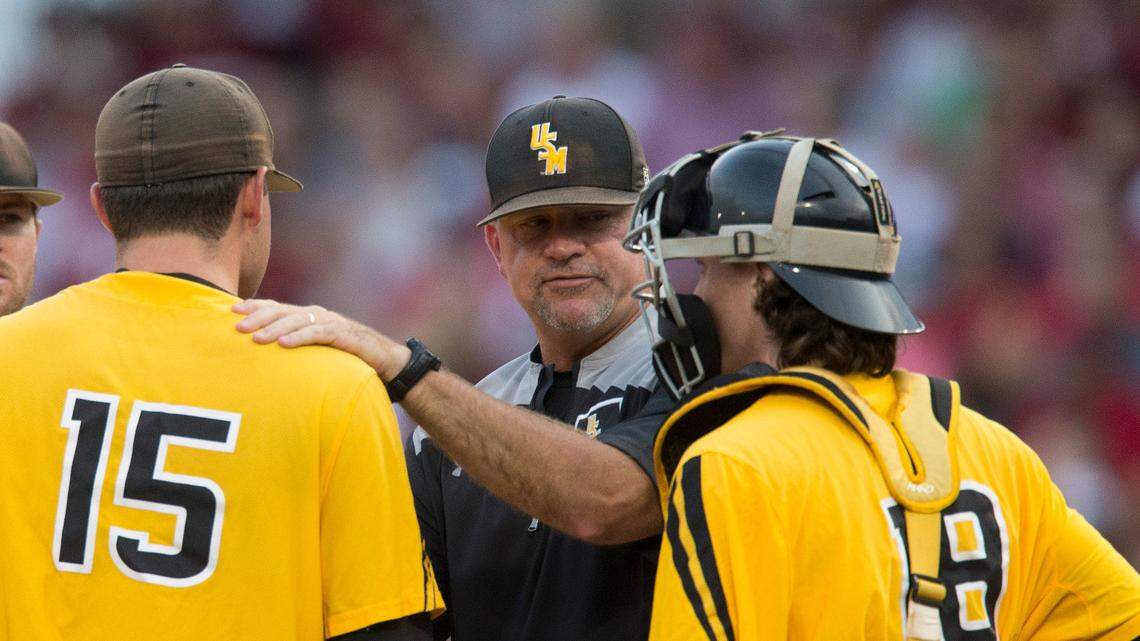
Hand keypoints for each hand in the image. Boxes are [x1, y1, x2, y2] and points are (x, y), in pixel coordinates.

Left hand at [232, 300, 411, 379]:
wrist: (385, 360)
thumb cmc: (347, 356)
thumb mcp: (317, 349)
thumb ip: (297, 344)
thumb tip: (267, 352)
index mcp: (308, 315)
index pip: (277, 306)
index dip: (255, 307)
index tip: (232, 311)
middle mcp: (317, 314)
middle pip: (282, 311)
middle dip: (258, 317)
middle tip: (237, 327)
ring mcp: (331, 322)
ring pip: (297, 321)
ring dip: (275, 329)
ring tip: (256, 338)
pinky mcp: (343, 335)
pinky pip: (317, 334)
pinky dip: (300, 338)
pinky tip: (284, 345)